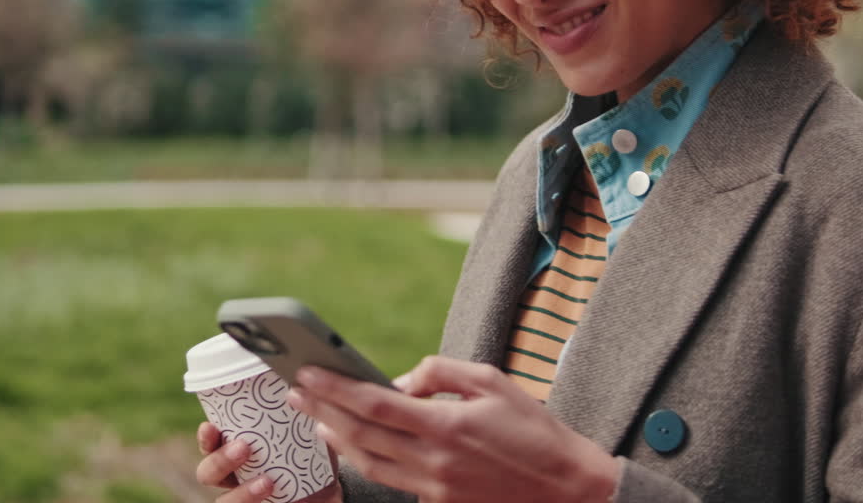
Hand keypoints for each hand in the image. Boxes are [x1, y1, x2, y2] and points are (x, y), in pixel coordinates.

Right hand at [194, 421, 342, 502]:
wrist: (325, 485)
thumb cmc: (305, 451)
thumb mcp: (301, 430)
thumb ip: (296, 413)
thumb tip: (303, 387)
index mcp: (234, 450)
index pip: (210, 444)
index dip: (206, 438)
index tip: (210, 426)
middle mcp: (233, 476)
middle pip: (208, 473)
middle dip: (220, 461)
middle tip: (244, 447)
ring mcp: (243, 497)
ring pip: (224, 501)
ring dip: (242, 492)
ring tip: (268, 481)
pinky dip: (257, 502)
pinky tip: (280, 495)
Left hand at [286, 356, 620, 502]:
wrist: (567, 488)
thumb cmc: (532, 428)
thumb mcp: (492, 381)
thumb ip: (441, 372)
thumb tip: (401, 378)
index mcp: (445, 425)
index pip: (374, 403)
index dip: (334, 389)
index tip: (306, 373)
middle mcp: (433, 460)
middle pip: (360, 435)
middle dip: (321, 411)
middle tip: (295, 391)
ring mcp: (433, 488)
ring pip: (368, 464)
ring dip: (336, 439)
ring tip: (314, 418)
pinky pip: (392, 480)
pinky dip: (366, 460)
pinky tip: (355, 443)